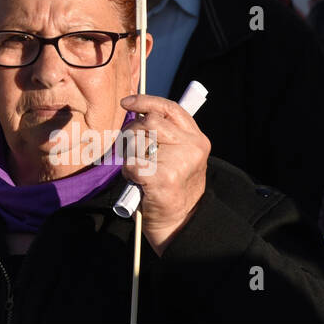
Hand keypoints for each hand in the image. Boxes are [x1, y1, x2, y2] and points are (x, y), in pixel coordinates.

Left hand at [119, 94, 210, 254]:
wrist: (180, 222)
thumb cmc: (173, 187)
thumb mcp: (179, 155)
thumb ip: (166, 134)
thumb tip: (137, 112)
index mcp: (196, 138)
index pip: (169, 108)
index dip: (146, 102)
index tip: (126, 102)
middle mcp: (192, 146)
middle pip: (149, 122)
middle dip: (133, 133)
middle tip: (133, 151)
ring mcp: (180, 161)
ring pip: (137, 142)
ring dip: (131, 156)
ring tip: (141, 171)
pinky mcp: (163, 177)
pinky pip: (131, 164)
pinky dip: (128, 173)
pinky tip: (140, 183)